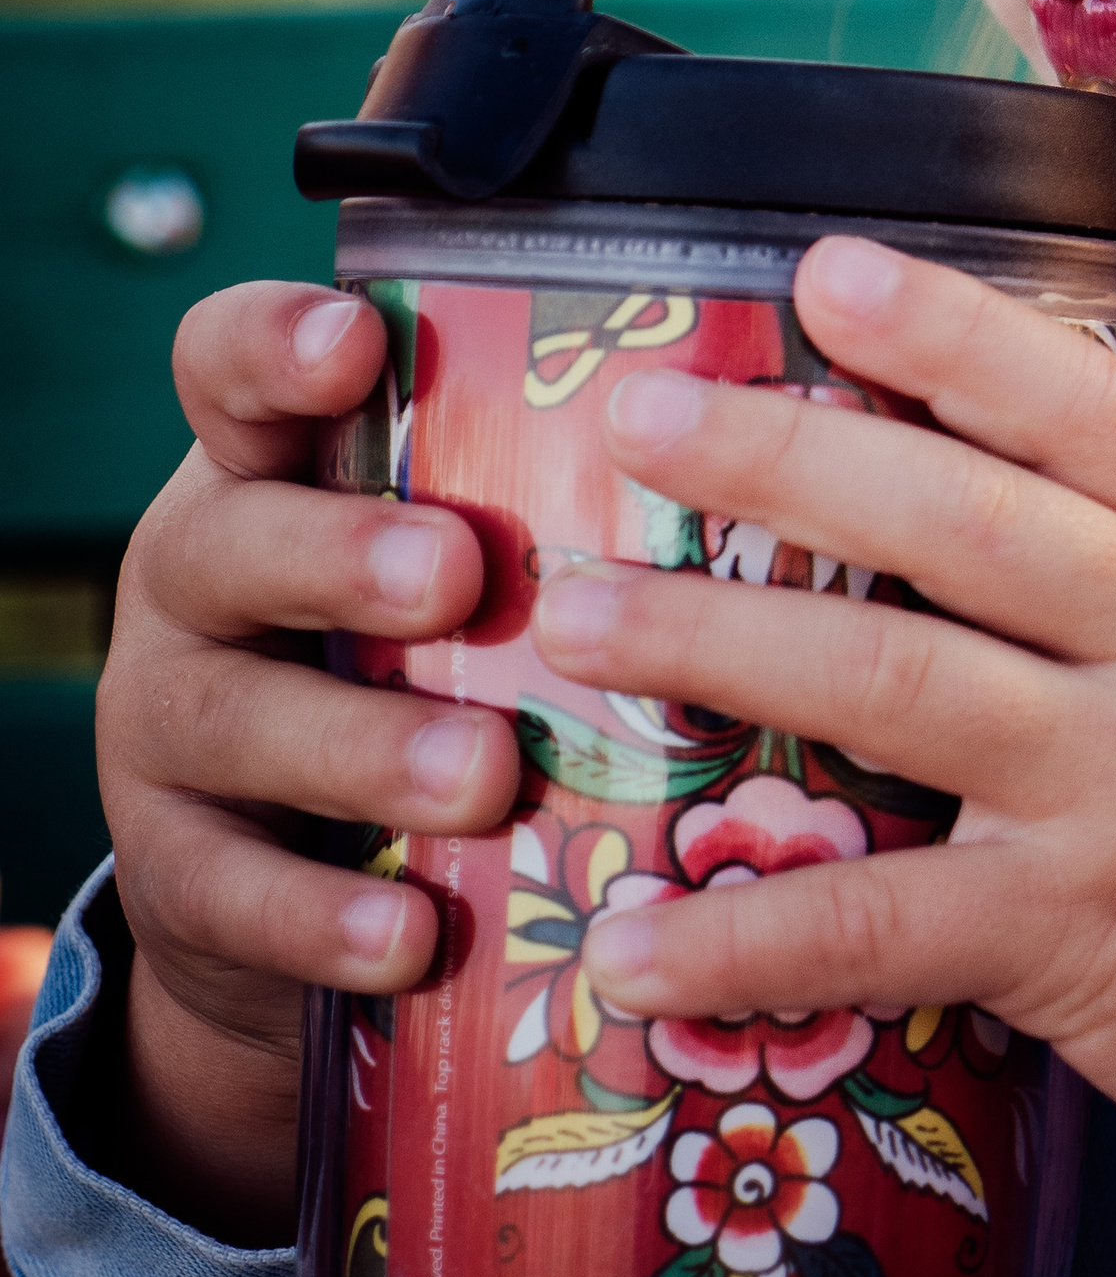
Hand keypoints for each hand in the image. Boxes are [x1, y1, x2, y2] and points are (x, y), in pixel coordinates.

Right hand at [91, 283, 516, 1239]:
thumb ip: (555, 479)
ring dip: (364, 749)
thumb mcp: (461, 552)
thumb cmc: (422, 655)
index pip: (229, 368)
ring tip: (482, 774)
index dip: (276, 346)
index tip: (358, 339)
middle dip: (340, 554)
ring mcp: (172, 729)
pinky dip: (329, 919)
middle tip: (456, 570)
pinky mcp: (177, 877)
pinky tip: (414, 937)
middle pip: (229, 542)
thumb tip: (782, 412)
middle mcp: (201, 578)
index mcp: (273, 468)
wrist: (283, 886)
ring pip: (235, 721)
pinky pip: (234, 895)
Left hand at [534, 236, 1115, 1276]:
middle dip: (783, 458)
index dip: (949, 332)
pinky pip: (883, 929)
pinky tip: (629, 949)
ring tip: (573, 621)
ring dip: (714, 647)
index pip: (1087, 409)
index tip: (824, 268)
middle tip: (639, 415)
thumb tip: (989, 534)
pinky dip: (747, 940)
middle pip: (958, 520)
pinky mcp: (1087, 937)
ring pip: (896, 687)